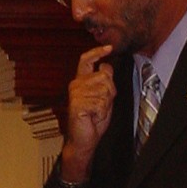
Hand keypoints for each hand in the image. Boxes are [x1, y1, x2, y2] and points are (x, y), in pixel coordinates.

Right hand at [61, 45, 115, 181]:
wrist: (84, 140)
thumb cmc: (92, 120)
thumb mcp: (103, 98)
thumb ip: (105, 83)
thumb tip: (106, 66)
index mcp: (81, 81)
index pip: (87, 60)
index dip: (98, 52)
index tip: (109, 47)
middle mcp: (76, 84)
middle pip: (105, 76)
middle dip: (110, 92)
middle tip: (101, 106)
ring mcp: (76, 94)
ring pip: (104, 90)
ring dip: (105, 104)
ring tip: (96, 112)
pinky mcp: (78, 104)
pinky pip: (100, 103)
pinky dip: (101, 112)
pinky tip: (93, 117)